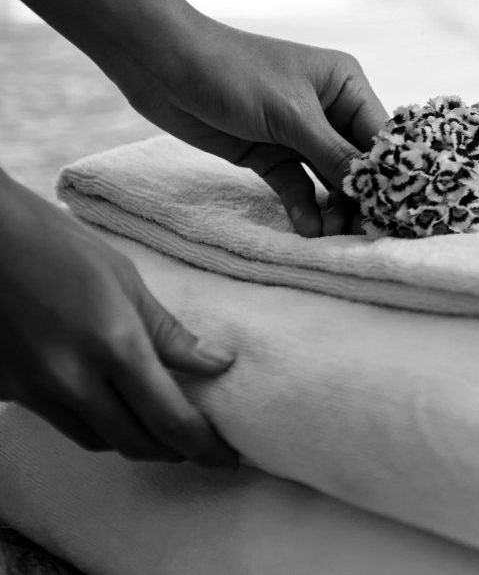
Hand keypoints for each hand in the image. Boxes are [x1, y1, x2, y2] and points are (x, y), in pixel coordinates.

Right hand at [0, 176, 238, 465]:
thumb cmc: (58, 247)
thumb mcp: (126, 281)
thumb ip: (170, 333)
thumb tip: (219, 364)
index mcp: (114, 346)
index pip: (170, 420)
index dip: (205, 447)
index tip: (229, 458)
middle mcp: (73, 379)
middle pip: (136, 443)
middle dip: (175, 452)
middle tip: (201, 446)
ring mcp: (34, 390)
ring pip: (97, 440)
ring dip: (135, 441)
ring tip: (162, 428)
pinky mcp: (7, 392)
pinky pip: (62, 424)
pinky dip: (94, 424)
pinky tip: (111, 407)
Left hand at [104, 18, 388, 236]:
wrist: (161, 65)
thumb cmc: (235, 73)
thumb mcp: (292, 115)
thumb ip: (333, 155)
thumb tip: (374, 186)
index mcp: (345, 85)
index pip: (380, 135)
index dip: (390, 171)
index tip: (398, 207)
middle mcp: (329, 110)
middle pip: (357, 162)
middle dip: (360, 194)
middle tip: (364, 231)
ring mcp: (298, 134)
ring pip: (328, 178)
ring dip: (333, 206)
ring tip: (333, 234)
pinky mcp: (269, 153)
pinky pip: (296, 185)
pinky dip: (303, 206)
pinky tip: (308, 228)